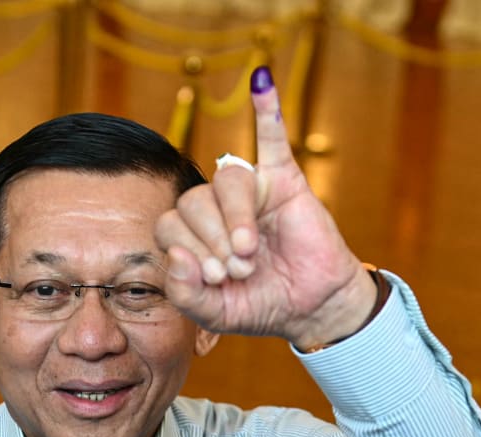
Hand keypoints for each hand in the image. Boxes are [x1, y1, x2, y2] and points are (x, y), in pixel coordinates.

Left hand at [154, 66, 375, 348]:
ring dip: (235, 219)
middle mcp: (214, 209)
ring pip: (227, 183)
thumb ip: (185, 293)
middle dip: (211, 241)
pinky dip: (267, 108)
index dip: (186, 251)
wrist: (311, 308)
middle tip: (237, 270)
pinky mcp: (283, 181)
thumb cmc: (260, 305)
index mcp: (191, 236)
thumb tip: (177, 254)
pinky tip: (261, 79)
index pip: (169, 226)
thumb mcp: (213, 313)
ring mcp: (248, 192)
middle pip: (192, 203)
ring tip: (250, 251)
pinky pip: (272, 138)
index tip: (214, 279)